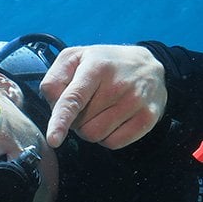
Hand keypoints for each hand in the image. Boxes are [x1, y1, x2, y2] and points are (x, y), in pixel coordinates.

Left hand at [40, 45, 166, 149]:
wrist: (149, 65)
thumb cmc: (104, 64)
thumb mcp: (75, 58)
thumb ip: (55, 79)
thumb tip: (53, 104)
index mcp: (96, 67)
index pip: (74, 99)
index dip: (61, 121)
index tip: (53, 140)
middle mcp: (118, 84)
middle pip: (81, 125)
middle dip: (77, 120)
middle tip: (88, 104)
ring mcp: (135, 102)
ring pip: (96, 136)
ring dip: (91, 129)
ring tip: (100, 110)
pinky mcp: (147, 118)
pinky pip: (113, 143)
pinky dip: (107, 137)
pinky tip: (113, 119)